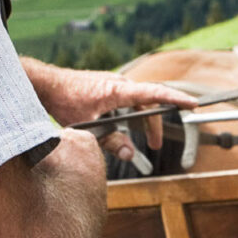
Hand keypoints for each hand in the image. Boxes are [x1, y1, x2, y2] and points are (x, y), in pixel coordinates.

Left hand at [20, 59, 196, 162]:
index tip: (193, 104)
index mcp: (118, 89)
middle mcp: (119, 83)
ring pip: (136, 103)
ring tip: (142, 141)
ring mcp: (113, 83)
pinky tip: (122, 129)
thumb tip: (130, 154)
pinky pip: (126, 101)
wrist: (44, 84)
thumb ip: (110, 142)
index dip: (175, 99)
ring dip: (141, 121)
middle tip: (154, 145)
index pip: (153, 93)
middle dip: (153, 124)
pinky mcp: (106, 87)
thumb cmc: (64, 101)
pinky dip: (130, 115)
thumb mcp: (88, 126)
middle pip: (147, 102)